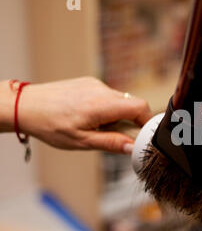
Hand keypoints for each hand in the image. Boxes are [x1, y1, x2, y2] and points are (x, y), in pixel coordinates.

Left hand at [1, 77, 151, 153]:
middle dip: (132, 121)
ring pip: (121, 100)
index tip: (144, 135)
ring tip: (99, 126)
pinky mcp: (89, 82)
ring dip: (118, 115)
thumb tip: (132, 147)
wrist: (26, 105)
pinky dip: (107, 107)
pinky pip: (108, 95)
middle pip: (133, 103)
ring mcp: (95, 84)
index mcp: (102, 105)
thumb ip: (110, 143)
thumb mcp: (81, 141)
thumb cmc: (49, 125)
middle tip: (118, 135)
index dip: (147, 121)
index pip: (140, 107)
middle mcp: (101, 90)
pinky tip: (90, 116)